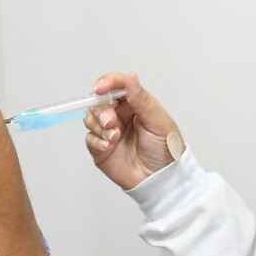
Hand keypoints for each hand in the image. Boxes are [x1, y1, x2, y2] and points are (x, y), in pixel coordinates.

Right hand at [84, 72, 184, 189]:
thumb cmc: (166, 149)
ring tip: (114, 137)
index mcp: (135, 103)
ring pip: (90, 118)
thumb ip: (141, 99)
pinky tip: (110, 146)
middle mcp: (120, 114)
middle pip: (99, 101)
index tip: (100, 88)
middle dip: (102, 110)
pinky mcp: (101, 148)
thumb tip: (131, 76)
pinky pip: (89, 138)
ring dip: (99, 126)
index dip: (106, 83)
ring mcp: (109, 131)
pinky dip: (97, 140)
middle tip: (111, 122)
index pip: (116, 85)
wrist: (161, 179)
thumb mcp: (158, 122)